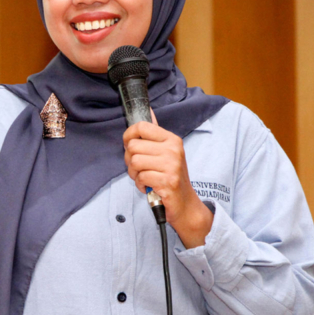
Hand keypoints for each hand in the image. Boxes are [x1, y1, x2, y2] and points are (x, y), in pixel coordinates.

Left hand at [122, 111, 212, 247]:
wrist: (185, 204)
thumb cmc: (171, 177)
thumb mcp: (166, 153)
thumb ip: (154, 135)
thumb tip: (147, 110)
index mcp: (172, 139)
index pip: (142, 126)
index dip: (128, 135)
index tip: (129, 145)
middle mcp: (173, 150)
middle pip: (133, 146)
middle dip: (129, 160)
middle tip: (139, 168)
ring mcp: (172, 165)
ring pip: (134, 162)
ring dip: (134, 174)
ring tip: (144, 178)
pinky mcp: (167, 181)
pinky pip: (141, 177)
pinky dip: (140, 185)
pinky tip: (149, 187)